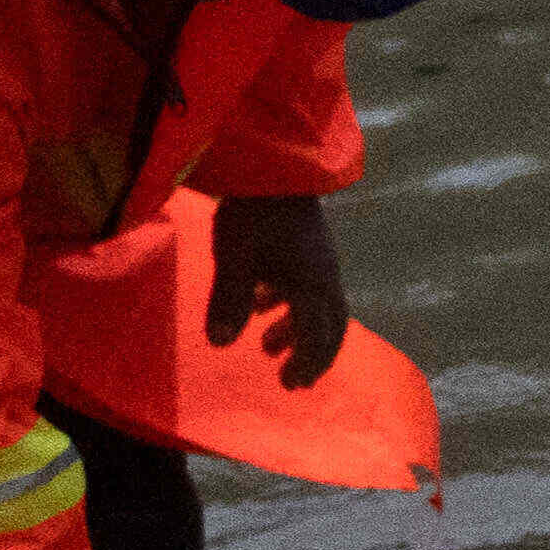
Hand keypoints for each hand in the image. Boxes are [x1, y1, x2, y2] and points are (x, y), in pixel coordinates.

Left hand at [203, 188, 352, 389]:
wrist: (273, 163)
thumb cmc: (252, 210)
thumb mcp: (234, 255)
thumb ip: (228, 299)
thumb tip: (219, 344)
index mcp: (311, 283)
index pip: (318, 334)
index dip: (307, 363)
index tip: (291, 385)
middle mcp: (323, 275)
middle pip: (330, 325)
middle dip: (313, 356)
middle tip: (293, 382)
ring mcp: (318, 259)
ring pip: (318, 305)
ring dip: (297, 331)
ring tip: (267, 348)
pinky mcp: (308, 245)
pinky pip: (307, 285)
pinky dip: (289, 304)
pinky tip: (262, 303)